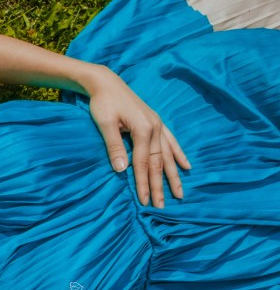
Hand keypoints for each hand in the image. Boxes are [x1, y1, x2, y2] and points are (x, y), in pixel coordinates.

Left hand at [85, 65, 189, 206]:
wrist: (107, 83)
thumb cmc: (103, 103)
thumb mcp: (105, 124)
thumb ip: (114, 146)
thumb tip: (121, 170)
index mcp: (143, 129)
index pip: (143, 163)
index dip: (143, 183)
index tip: (144, 201)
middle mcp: (155, 128)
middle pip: (158, 162)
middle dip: (160, 185)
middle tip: (162, 206)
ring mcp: (158, 125)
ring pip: (168, 155)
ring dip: (173, 175)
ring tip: (179, 193)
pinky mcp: (156, 122)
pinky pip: (171, 141)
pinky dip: (179, 154)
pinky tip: (187, 166)